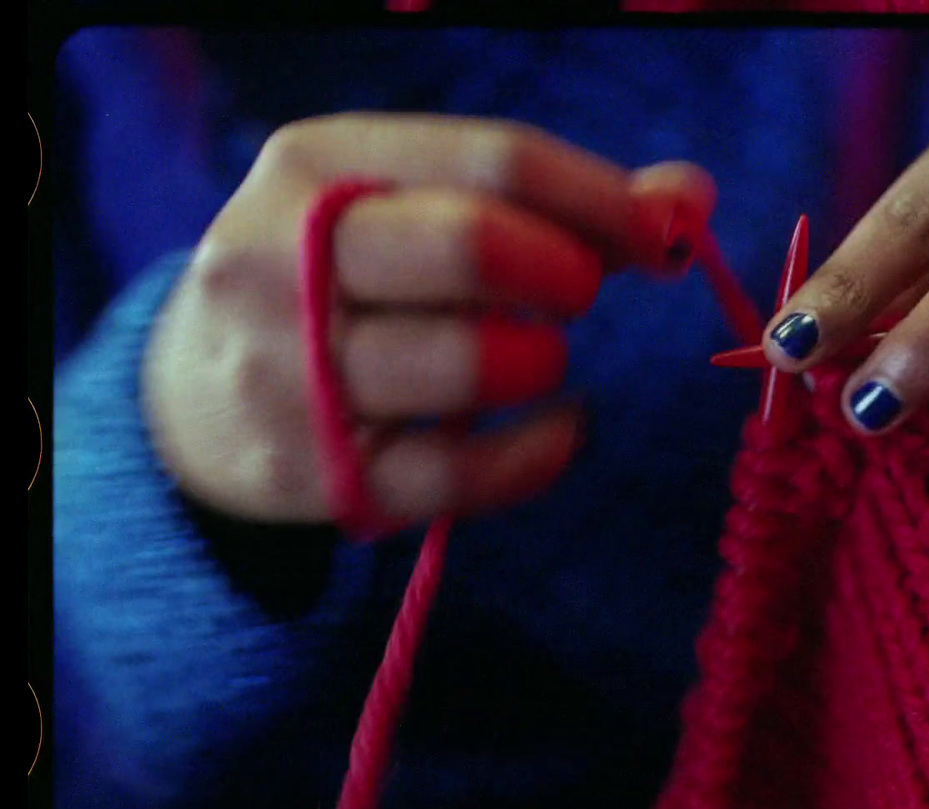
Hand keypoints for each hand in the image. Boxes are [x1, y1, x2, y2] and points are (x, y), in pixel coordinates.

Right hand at [143, 113, 715, 524]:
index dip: (604, 199)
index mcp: (316, 166)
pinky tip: (559, 428)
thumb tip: (686, 200)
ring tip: (534, 356)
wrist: (193, 394)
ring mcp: (289, 375)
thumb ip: (551, 198)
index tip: (660, 232)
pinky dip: (543, 453)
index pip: (495, 162)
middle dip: (566, 272)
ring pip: (473, 363)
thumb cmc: (338, 282)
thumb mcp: (409, 208)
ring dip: (542, 360)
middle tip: (575, 292)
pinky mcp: (319, 476)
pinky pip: (467, 475)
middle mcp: (280, 260)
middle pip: (475, 245)